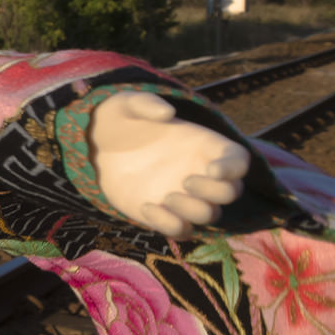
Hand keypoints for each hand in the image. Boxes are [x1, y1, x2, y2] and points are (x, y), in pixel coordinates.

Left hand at [86, 92, 248, 240]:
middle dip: (216, 192)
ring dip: (195, 211)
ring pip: (211, 215)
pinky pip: (182, 231)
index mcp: (202, 144)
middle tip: (186, 181)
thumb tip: (168, 113)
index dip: (235, 168)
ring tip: (167, 196)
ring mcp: (184, 197)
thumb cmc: (119, 121)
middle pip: (233, 192)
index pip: (238, 159)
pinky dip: (171, 226)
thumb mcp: (125, 105)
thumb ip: (145, 103)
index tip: (214, 170)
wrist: (96, 148)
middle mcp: (200, 173)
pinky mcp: (165, 215)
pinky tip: (146, 207)